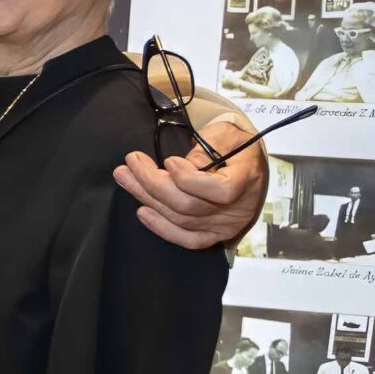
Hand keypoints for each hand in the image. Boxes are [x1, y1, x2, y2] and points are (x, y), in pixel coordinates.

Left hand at [115, 118, 265, 248]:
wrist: (249, 165)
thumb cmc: (236, 146)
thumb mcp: (226, 133)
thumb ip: (208, 146)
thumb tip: (184, 165)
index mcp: (245, 180)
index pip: (218, 190)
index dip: (188, 178)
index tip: (168, 160)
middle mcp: (237, 209)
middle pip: (189, 206)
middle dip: (153, 183)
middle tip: (131, 163)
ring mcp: (224, 225)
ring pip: (180, 219)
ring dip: (147, 198)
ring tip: (125, 177)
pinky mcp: (213, 234)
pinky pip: (186, 239)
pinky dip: (162, 228)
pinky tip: (142, 211)